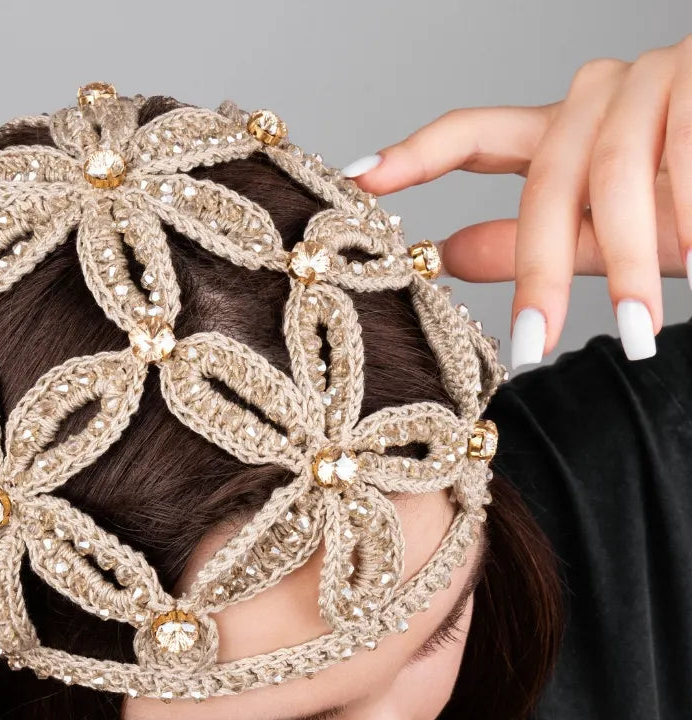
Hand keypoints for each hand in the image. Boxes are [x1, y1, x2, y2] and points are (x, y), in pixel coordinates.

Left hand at [339, 36, 691, 369]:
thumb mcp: (606, 234)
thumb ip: (531, 242)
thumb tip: (445, 256)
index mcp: (563, 128)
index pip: (473, 134)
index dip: (413, 155)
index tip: (357, 180)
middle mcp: (599, 92)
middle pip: (546, 181)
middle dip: (542, 272)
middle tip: (535, 346)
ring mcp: (655, 76)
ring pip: (616, 176)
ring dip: (629, 264)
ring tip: (639, 330)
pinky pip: (685, 159)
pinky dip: (690, 216)